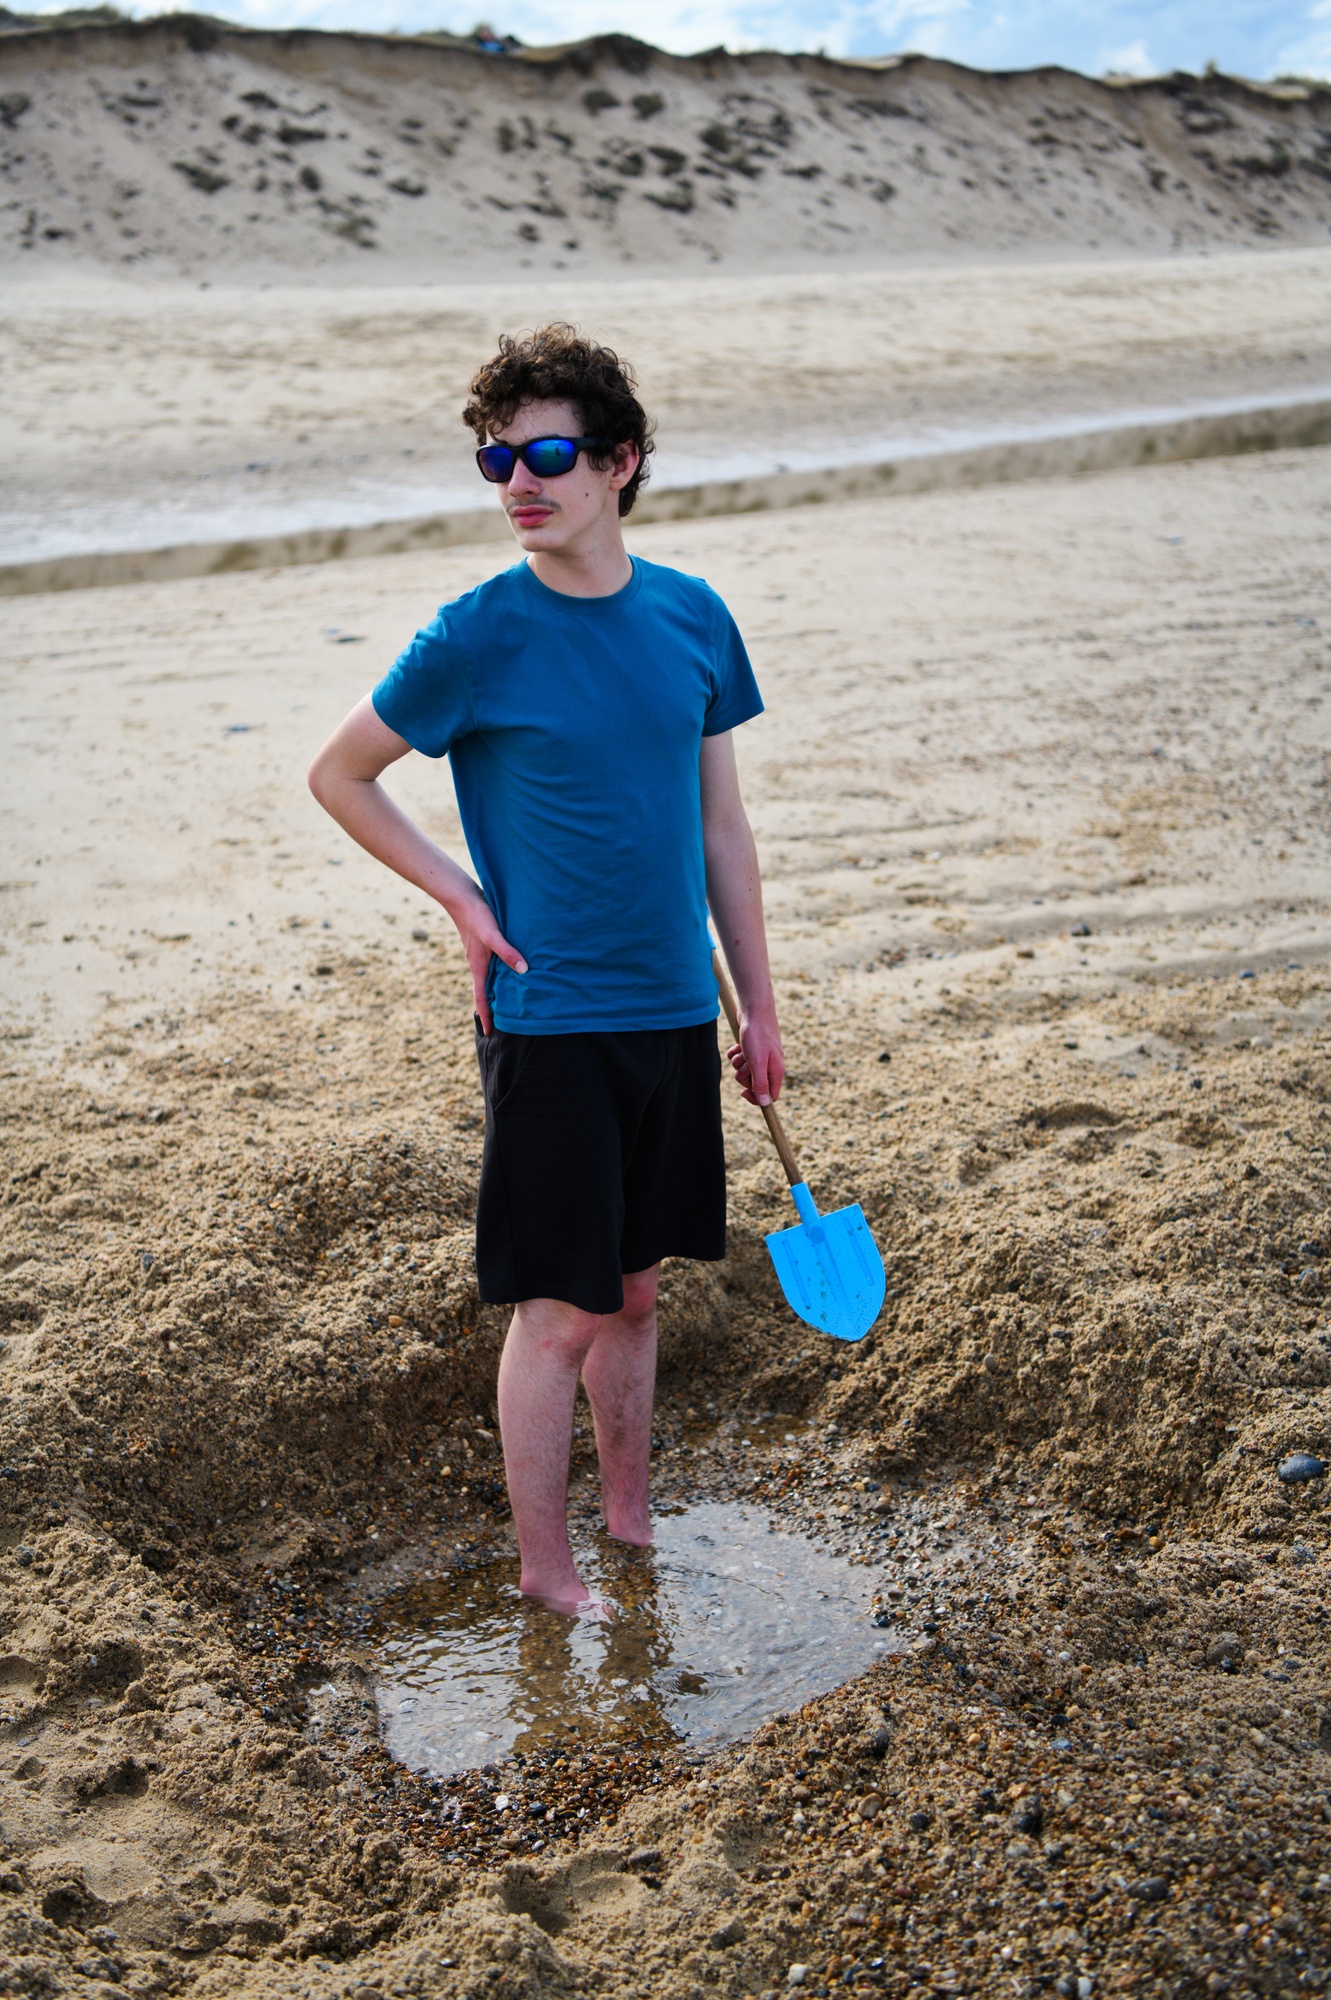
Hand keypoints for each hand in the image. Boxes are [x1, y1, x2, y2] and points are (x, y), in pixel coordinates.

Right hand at [448, 889, 525, 1034]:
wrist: (462, 897)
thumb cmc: (478, 916)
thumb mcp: (493, 935)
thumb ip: (508, 952)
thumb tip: (524, 971)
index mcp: (478, 967)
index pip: (481, 998)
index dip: (485, 1016)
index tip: (488, 1033)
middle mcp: (477, 964)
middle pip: (484, 992)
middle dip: (491, 1009)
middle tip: (500, 1025)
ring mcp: (479, 955)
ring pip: (487, 979)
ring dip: (494, 993)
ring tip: (506, 1004)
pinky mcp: (482, 945)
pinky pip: (490, 967)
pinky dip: (498, 976)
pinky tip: (508, 972)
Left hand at [726, 1016, 784, 1107]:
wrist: (754, 1010)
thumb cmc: (757, 1036)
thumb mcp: (757, 1062)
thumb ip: (761, 1083)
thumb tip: (765, 1104)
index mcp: (776, 1071)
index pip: (770, 1096)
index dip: (756, 1098)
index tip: (743, 1093)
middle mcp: (770, 1065)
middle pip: (753, 1083)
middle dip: (743, 1076)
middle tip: (743, 1064)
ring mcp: (761, 1056)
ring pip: (744, 1070)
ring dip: (738, 1062)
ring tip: (741, 1050)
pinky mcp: (751, 1048)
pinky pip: (739, 1058)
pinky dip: (735, 1053)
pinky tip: (737, 1045)